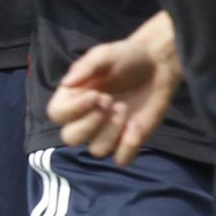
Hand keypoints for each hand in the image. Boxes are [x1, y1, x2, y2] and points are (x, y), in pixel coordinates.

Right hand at [46, 12, 181, 165]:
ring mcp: (106, 132)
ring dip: (112, 131)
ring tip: (124, 108)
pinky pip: (121, 160)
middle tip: (110, 101)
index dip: (73, 110)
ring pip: (97, 150)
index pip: (57, 114)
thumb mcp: (105, 54)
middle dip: (91, 123)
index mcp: (73, 96)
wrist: (158, 65)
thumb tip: (65, 84)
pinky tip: (136, 126)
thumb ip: (85, 67)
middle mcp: (85, 118)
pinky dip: (128, 146)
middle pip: (71, 138)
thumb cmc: (126, 57)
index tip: (96, 95)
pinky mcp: (127, 142)